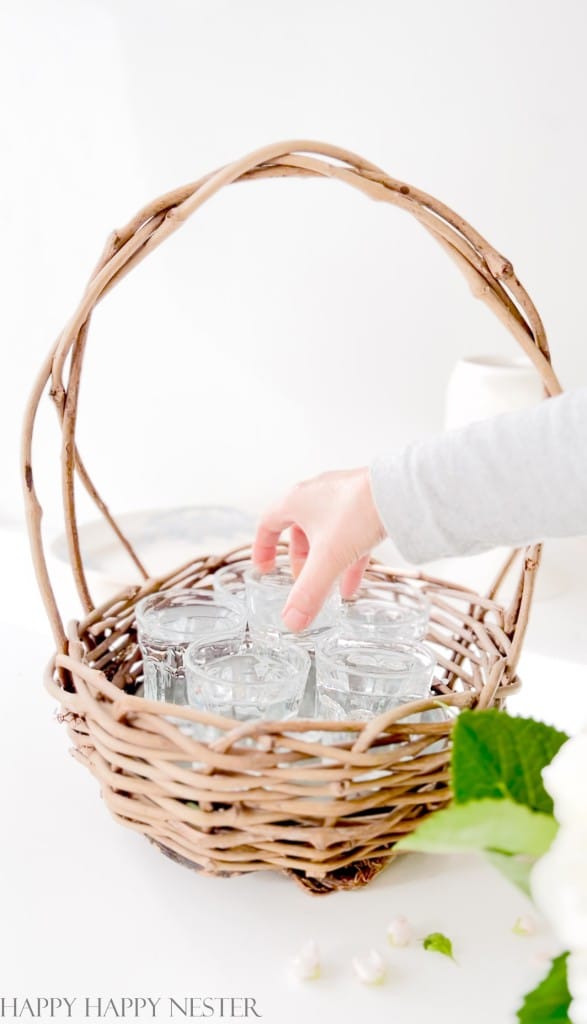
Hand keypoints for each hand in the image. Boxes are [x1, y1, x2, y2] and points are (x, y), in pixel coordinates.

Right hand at [252, 467, 386, 631]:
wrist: (401, 490)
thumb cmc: (357, 511)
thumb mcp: (328, 558)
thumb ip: (308, 592)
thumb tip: (291, 621)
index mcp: (296, 501)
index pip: (268, 524)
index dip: (263, 549)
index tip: (265, 569)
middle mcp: (316, 495)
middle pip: (299, 532)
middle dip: (301, 563)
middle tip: (303, 584)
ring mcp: (342, 496)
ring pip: (326, 535)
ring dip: (326, 563)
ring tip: (330, 590)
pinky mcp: (365, 502)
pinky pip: (350, 534)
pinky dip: (348, 558)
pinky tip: (354, 583)